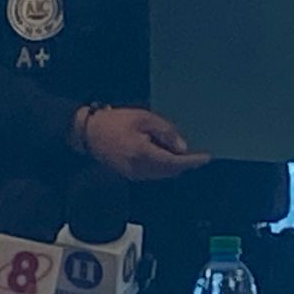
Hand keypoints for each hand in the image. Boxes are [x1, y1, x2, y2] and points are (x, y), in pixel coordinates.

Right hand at [82, 107, 211, 181]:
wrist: (89, 133)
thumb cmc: (113, 122)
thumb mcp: (143, 118)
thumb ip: (165, 132)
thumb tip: (182, 147)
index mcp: (143, 154)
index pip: (175, 162)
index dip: (192, 161)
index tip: (204, 158)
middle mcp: (139, 168)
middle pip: (170, 171)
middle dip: (183, 163)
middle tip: (194, 154)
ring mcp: (133, 174)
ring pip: (162, 174)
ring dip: (173, 166)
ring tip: (178, 152)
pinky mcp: (129, 175)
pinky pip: (152, 174)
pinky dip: (162, 167)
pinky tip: (162, 155)